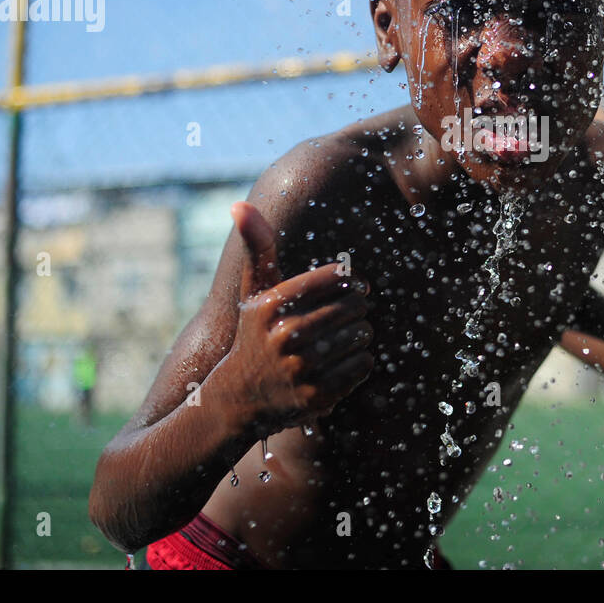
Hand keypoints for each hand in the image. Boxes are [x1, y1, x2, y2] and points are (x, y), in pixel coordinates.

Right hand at [218, 201, 373, 434]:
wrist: (241, 398)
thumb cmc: (255, 332)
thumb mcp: (253, 290)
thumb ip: (257, 246)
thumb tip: (239, 205)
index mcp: (272, 303)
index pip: (337, 277)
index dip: (350, 280)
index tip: (349, 286)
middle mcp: (285, 335)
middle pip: (353, 306)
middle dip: (357, 307)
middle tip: (350, 312)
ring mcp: (301, 368)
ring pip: (362, 335)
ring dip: (360, 333)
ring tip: (345, 336)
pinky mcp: (318, 395)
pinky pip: (364, 364)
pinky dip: (360, 360)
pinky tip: (341, 360)